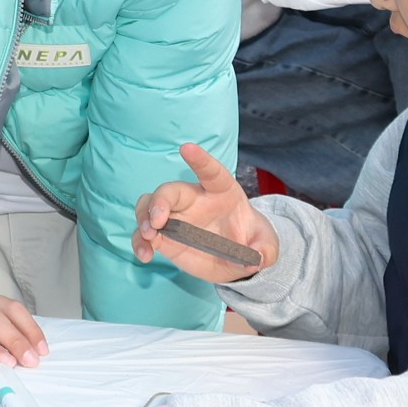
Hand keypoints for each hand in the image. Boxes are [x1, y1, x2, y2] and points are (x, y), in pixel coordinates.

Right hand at [134, 141, 280, 285]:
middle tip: (158, 219)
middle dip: (159, 200)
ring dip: (144, 217)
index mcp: (221, 191)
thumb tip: (256, 259)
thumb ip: (265, 249)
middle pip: (171, 190)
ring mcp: (176, 218)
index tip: (186, 148)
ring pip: (149, 206)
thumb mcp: (267, 245)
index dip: (200, 159)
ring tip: (149, 235)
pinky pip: (145, 235)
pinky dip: (140, 242)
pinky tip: (145, 255)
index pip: (210, 171)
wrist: (237, 259)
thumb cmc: (251, 240)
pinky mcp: (164, 237)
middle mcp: (193, 200)